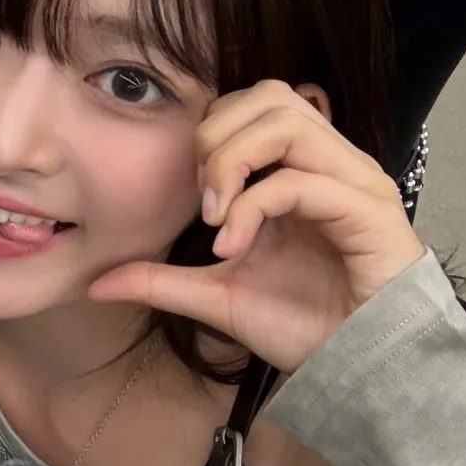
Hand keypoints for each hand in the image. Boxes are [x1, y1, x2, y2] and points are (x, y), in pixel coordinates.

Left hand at [88, 81, 428, 372]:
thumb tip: (95, 283)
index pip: (251, 102)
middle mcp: (333, 163)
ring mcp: (355, 182)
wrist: (361, 372)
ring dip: (234, 160)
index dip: (209, 131)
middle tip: (201, 198)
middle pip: (269, 94)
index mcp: (302, 168)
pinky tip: (233, 246)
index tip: (192, 194)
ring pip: (286, 120)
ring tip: (216, 216)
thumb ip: (160, 280)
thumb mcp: (215, 296)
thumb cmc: (303, 328)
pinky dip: (254, 205)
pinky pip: (300, 180)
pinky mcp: (370, 210)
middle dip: (216, 137)